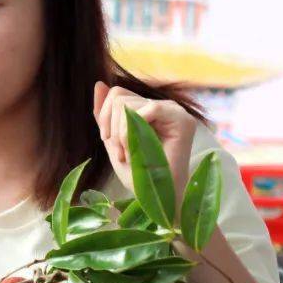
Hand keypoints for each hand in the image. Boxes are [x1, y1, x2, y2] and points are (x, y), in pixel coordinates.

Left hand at [92, 81, 196, 200]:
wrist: (156, 199)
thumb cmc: (138, 175)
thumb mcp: (114, 141)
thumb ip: (106, 114)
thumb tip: (99, 84)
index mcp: (148, 110)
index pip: (117, 94)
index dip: (105, 117)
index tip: (108, 142)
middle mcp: (162, 106)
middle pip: (118, 96)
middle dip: (110, 127)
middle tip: (120, 152)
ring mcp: (174, 111)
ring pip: (126, 103)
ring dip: (120, 134)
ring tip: (129, 154)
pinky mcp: (182, 120)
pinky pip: (147, 110)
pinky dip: (132, 132)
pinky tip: (136, 149)